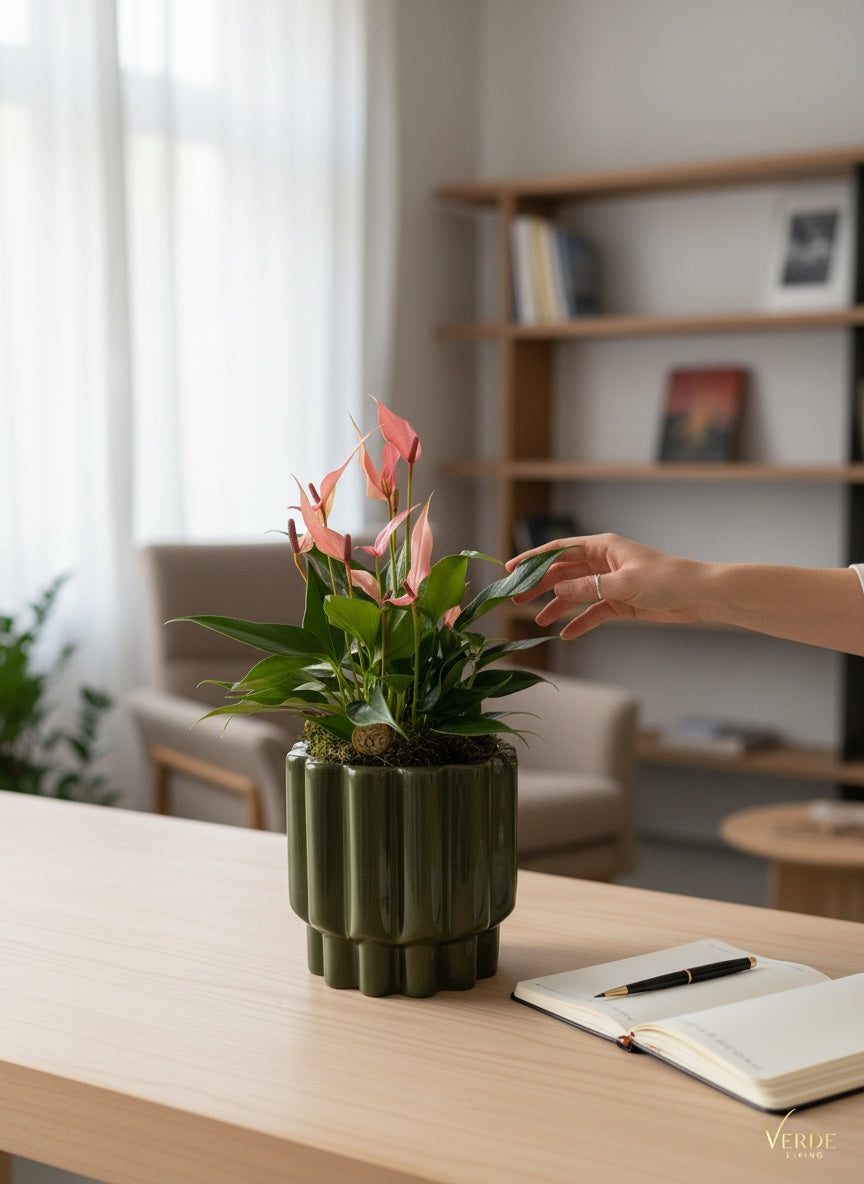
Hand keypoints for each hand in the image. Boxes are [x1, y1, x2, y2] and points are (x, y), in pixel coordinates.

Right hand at [506, 533, 707, 639]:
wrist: (698, 595)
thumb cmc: (666, 580)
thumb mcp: (624, 583)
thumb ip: (588, 587)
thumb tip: (558, 589)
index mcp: (602, 546)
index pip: (559, 550)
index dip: (533, 559)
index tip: (511, 569)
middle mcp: (603, 562)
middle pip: (562, 572)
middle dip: (540, 585)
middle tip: (517, 599)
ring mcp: (610, 582)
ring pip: (575, 592)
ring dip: (557, 605)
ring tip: (538, 620)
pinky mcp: (619, 602)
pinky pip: (592, 611)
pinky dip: (580, 621)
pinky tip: (566, 633)